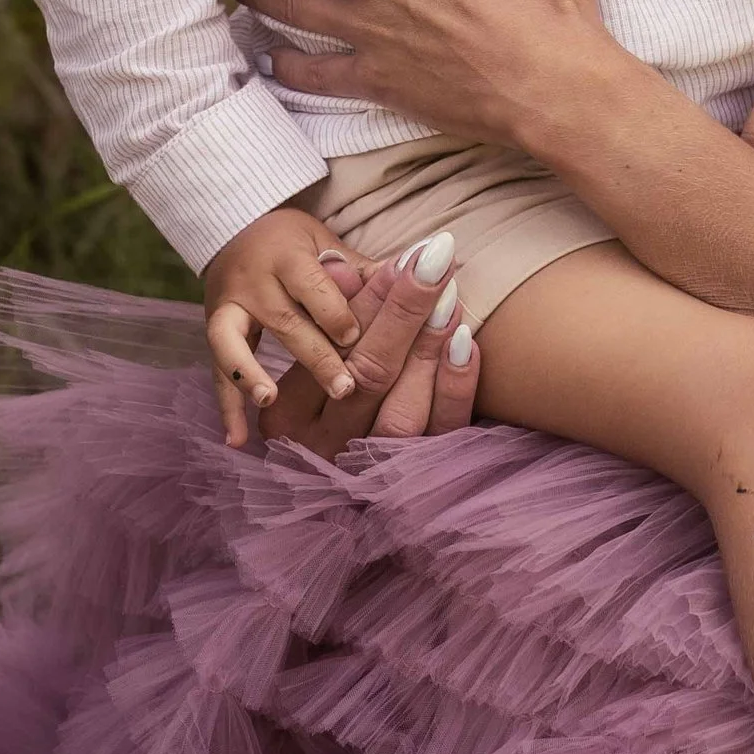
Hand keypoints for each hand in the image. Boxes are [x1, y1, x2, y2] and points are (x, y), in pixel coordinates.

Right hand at [206, 202, 362, 445]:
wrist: (235, 232)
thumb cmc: (300, 245)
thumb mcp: (329, 245)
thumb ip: (365, 271)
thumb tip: (416, 279)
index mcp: (288, 255)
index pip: (312, 285)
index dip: (334, 312)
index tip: (357, 338)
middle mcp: (253, 280)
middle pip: (283, 320)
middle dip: (314, 355)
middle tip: (344, 389)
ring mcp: (228, 306)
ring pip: (236, 342)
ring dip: (253, 374)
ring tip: (271, 401)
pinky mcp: (214, 329)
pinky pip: (217, 369)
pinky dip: (226, 406)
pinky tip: (237, 440)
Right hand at [257, 244, 481, 456]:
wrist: (339, 496)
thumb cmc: (329, 395)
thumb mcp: (318, 357)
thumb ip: (334, 313)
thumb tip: (346, 266)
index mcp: (287, 413)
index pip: (332, 349)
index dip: (369, 301)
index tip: (403, 257)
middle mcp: (320, 445)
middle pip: (367, 373)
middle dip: (402, 311)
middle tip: (433, 261)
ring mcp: (364, 469)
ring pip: (400, 410)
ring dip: (427, 348)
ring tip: (449, 298)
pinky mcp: (411, 477)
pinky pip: (438, 434)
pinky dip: (454, 388)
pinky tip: (467, 344)